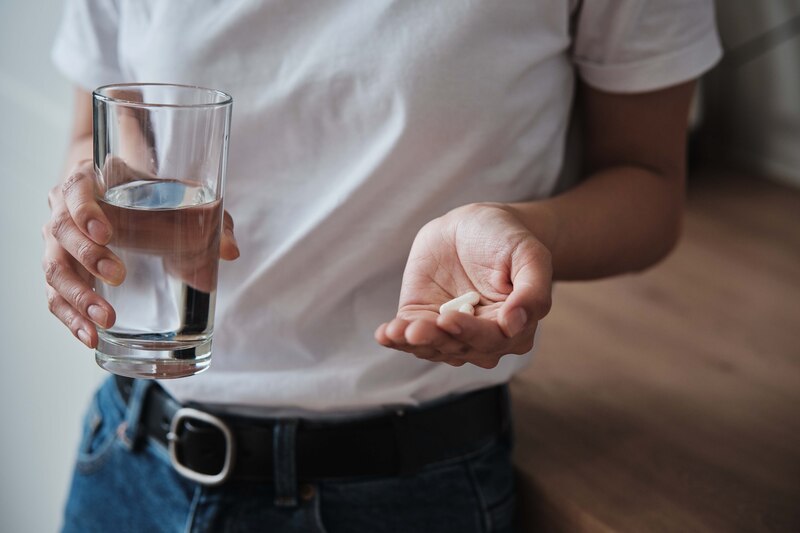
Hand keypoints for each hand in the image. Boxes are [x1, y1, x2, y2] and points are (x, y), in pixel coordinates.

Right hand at [42, 159, 239, 348]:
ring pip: (54, 269)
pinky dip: (71, 318)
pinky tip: (90, 336)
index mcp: (89, 181)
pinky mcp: (61, 273)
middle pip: (60, 231)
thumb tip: (231, 251)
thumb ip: (210, 219)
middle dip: (88, 257)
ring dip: (78, 297)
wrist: (124, 198)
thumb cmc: (152, 195)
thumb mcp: (181, 197)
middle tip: (119, 275)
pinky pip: (55, 297)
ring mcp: (57, 243)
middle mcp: (63, 210)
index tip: (107, 232)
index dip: (85, 210)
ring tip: (106, 319)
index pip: (76, 190)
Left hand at [375, 203, 551, 367]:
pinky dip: (396, 338)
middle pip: (459, 348)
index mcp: (513, 328)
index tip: (449, 319)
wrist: (474, 224)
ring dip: (414, 342)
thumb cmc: (508, 239)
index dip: (470, 333)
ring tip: (397, 332)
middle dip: (437, 339)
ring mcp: (449, 330)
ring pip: (432, 346)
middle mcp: (481, 337)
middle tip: (418, 329)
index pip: (492, 340)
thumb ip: (533, 291)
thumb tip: (515, 324)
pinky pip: (408, 336)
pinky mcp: (422, 318)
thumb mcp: (530, 255)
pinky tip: (385, 335)